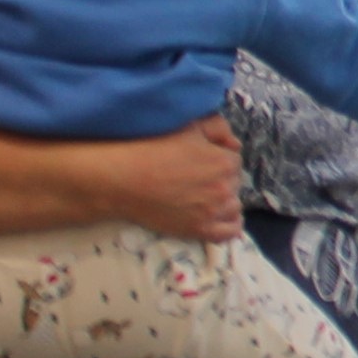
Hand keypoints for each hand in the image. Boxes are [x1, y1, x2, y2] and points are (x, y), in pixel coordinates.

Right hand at [113, 116, 246, 244]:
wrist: (122, 179)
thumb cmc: (152, 147)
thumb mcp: (189, 126)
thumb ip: (218, 128)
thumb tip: (235, 144)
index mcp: (224, 162)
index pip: (234, 161)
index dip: (218, 159)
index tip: (201, 161)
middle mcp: (224, 188)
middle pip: (234, 183)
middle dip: (220, 178)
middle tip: (197, 178)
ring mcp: (213, 212)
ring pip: (234, 207)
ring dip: (224, 201)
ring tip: (204, 196)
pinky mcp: (200, 230)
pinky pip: (229, 232)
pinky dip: (229, 225)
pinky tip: (219, 217)